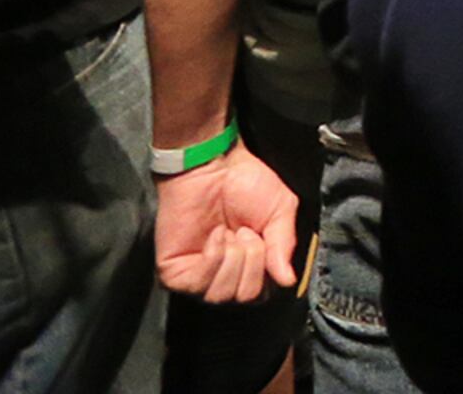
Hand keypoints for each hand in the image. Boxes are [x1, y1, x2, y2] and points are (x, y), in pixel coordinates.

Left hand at [154, 145, 299, 305]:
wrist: (213, 165)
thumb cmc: (247, 182)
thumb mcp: (281, 212)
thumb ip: (283, 248)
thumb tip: (287, 280)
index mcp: (250, 265)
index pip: (262, 294)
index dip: (266, 270)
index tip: (264, 239)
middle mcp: (224, 274)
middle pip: (244, 297)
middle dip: (251, 261)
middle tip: (245, 231)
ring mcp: (198, 275)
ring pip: (220, 295)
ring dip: (232, 259)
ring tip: (229, 232)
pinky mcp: (174, 271)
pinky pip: (197, 284)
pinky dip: (212, 258)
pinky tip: (214, 236)